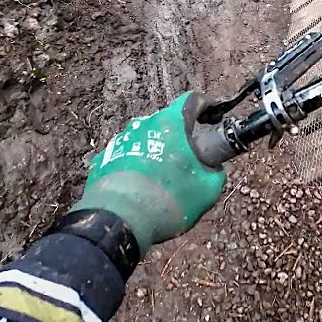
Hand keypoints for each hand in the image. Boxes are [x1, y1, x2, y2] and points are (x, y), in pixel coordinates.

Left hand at [71, 92, 225, 252]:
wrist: (119, 221)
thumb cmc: (167, 201)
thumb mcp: (207, 189)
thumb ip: (215, 171)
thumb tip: (213, 168)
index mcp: (171, 123)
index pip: (193, 101)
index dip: (207, 107)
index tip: (213, 118)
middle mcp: (143, 124)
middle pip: (168, 122)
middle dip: (181, 137)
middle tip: (190, 161)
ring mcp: (121, 139)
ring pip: (147, 138)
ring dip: (157, 151)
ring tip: (164, 179)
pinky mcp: (105, 158)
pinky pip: (128, 155)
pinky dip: (138, 165)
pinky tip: (143, 186)